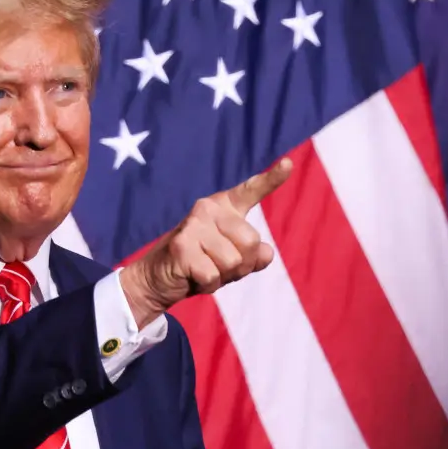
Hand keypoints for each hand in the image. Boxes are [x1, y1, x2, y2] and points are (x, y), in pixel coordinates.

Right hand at [120, 158, 292, 327]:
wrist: (159, 278)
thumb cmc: (201, 264)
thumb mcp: (233, 261)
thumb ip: (254, 255)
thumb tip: (266, 252)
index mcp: (224, 207)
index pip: (251, 191)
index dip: (272, 179)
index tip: (288, 164)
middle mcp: (208, 208)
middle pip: (251, 242)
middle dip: (241, 265)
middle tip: (217, 265)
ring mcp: (194, 224)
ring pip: (234, 261)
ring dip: (223, 276)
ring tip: (204, 269)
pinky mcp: (182, 245)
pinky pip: (214, 275)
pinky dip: (207, 285)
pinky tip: (193, 276)